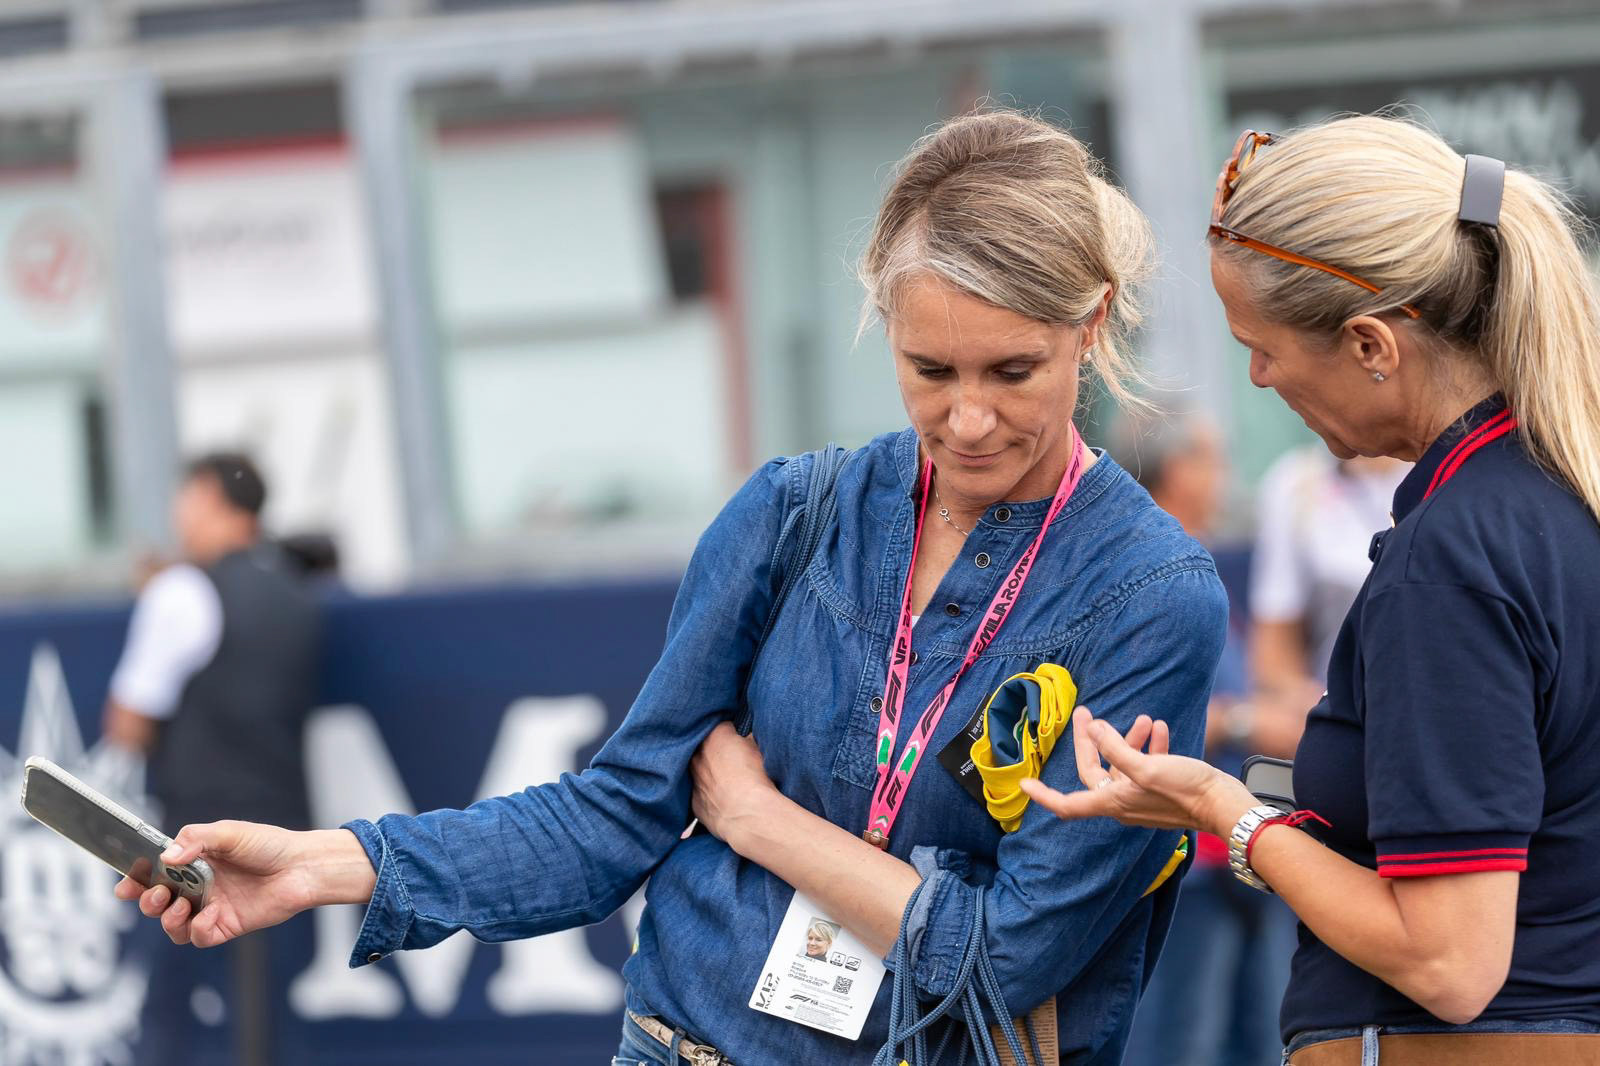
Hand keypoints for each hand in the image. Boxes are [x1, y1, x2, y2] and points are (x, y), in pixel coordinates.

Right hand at [113, 822, 373, 947]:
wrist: (304, 866)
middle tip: (155, 893)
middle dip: (147, 901)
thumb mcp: (230, 833)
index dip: (134, 881)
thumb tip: (165, 857)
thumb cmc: (268, 845)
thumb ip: (196, 840)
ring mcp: (210, 907)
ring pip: (173, 925)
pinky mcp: (226, 925)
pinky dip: (197, 931)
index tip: (124, 885)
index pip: (154, 873)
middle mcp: (197, 886)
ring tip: (178, 907)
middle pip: (157, 902)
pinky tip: (208, 918)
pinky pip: (200, 937)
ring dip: (167, 919)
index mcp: (193, 862)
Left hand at [690, 722, 780, 853]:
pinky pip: (701, 793)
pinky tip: (725, 799)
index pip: (723, 726)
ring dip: (711, 772)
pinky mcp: (694, 802)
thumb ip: (748, 737)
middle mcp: (698, 754)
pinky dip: (710, 794)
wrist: (748, 814)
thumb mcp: (759, 747)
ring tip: (730, 781)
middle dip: (718, 751)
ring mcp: (693, 779)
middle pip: (706, 747)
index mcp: (715, 735)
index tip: (741, 740)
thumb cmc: (757, 777)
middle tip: (736, 760)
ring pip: (700, 770)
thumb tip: (746, 736)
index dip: (733, 732)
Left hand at [1019, 707, 1256, 837]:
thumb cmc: (1186, 791)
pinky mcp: (1163, 791)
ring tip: (1141, 718)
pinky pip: (1147, 766)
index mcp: (1113, 802)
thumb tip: (1095, 730)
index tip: (1024, 784)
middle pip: (1095, 771)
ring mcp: (1143, 798)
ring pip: (1123, 765)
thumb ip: (1116, 749)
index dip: (1043, 795)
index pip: (1067, 804)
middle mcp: (1124, 803)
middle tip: (1085, 712)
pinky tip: (1157, 728)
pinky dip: (1149, 746)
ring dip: (1127, 739)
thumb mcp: (1145, 767)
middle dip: (1090, 741)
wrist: (1226, 805)